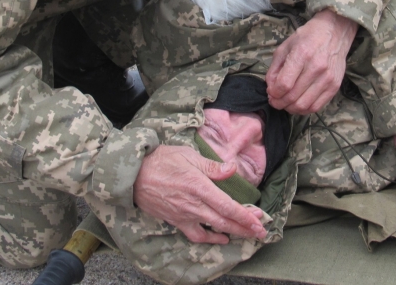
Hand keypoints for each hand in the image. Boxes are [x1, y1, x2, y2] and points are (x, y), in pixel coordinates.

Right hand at [132, 145, 266, 243]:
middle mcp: (193, 205)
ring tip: (247, 235)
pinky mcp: (175, 220)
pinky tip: (221, 237)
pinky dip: (210, 239)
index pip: (227, 206)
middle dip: (245, 228)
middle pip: (224, 221)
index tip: (260, 221)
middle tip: (261, 232)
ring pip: (213, 229)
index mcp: (199, 186)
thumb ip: (212, 166)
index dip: (245, 216)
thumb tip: (232, 169)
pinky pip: (195, 235)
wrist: (134, 175)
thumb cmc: (161, 160)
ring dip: (232, 233)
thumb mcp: (188, 155)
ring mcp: (184, 215)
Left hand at [265, 8, 357, 114]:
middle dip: (279, 103)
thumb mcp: (285, 46)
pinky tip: (298, 103)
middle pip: (293, 97)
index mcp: (302, 54)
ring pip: (304, 105)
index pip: (284, 84)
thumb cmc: (308, 37)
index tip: (270, 92)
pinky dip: (304, 109)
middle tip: (275, 100)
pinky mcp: (335, 86)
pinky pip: (317, 107)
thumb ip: (275, 69)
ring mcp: (328, 78)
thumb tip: (271, 88)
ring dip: (290, 108)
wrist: (334, 32)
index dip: (273, 93)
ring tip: (285, 103)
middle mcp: (317, 67)